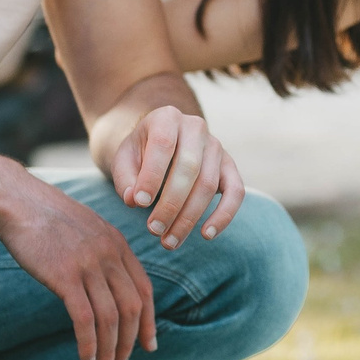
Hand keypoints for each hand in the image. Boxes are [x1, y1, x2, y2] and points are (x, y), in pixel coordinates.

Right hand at [0, 176, 158, 359]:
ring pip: (111, 319)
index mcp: (118, 244)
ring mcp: (89, 265)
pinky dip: (89, 344)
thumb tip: (105, 282)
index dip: (149, 321)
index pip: (144, 290)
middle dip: (130, 342)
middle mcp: (110, 255)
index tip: (148, 345)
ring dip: (110, 350)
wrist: (16, 201)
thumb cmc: (44, 216)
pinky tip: (86, 358)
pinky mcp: (65, 276)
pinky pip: (85, 320)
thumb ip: (101, 253)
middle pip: (132, 308)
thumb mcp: (85, 229)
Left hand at [111, 104, 246, 250]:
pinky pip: (236, 192)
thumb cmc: (139, 154)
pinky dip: (224, 215)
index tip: (138, 204)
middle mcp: (196, 127)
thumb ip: (125, 179)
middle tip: (153, 230)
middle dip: (171, 204)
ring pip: (209, 184)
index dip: (152, 176)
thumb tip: (135, 200)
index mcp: (167, 118)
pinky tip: (207, 234)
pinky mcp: (229, 167)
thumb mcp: (123, 160)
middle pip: (189, 168)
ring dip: (189, 217)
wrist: (159, 143)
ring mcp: (216, 146)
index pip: (163, 145)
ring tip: (169, 241)